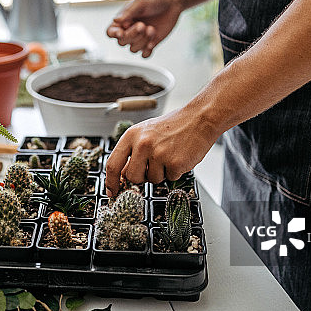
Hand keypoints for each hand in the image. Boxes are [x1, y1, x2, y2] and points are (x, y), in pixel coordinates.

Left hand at [103, 106, 217, 196]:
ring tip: (169, 155)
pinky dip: (175, 172)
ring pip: (152, 180)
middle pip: (132, 177)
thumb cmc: (173, 125)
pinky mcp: (175, 163)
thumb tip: (122, 173)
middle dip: (141, 177)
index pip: (113, 163)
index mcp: (132, 135)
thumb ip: (132, 151)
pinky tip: (179, 157)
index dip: (111, 181)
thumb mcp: (146, 132)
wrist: (200, 119)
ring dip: (161, 173)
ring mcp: (159, 154)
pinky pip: (170, 179)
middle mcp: (142, 144)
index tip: (112, 191)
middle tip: (152, 166)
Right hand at [106, 0, 182, 57]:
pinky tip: (152, 42)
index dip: (114, 34)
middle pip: (122, 42)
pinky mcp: (150, 44)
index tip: (121, 32)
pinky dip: (147, 50)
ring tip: (151, 29)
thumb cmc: (154, 0)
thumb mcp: (140, 3)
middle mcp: (129, 31)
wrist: (172, 3)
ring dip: (143, 41)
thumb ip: (128, 12)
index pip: (111, 32)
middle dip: (133, 35)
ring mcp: (139, 39)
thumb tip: (116, 20)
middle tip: (142, 25)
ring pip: (133, 49)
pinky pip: (144, 54)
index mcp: (123, 20)